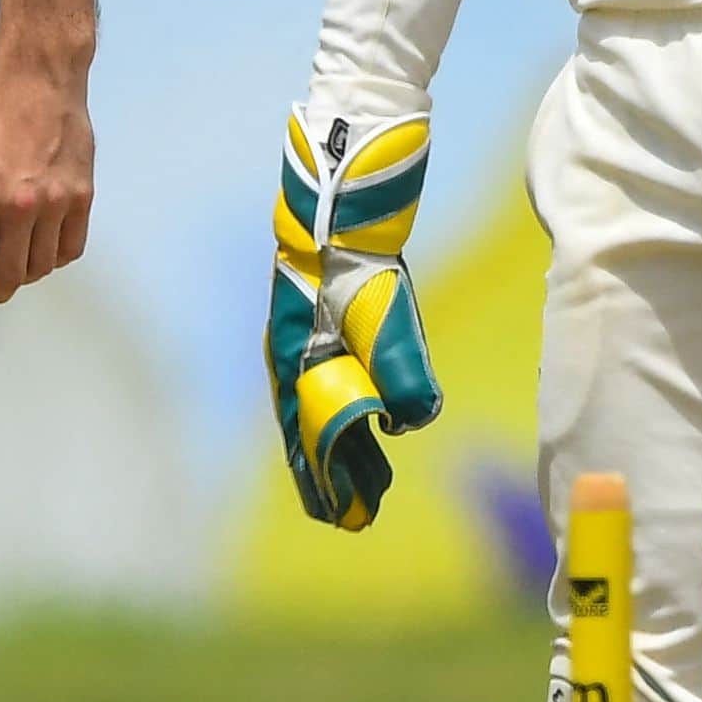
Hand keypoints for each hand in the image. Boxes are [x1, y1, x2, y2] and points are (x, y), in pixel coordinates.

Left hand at [0, 44, 96, 308]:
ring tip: (17, 263)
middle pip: (11, 275)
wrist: (39, 79)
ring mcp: (56, 204)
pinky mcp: (83, 197)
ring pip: (43, 266)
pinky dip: (56, 257)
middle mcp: (18, 208)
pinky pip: (72, 248)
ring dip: (26, 274)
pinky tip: (45, 247)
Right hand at [266, 110, 444, 529]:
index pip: (310, 432)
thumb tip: (408, 420)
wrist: (342, 181)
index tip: (349, 519)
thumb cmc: (355, 243)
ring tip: (368, 480)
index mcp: (297, 351)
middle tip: (357, 515)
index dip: (330, 479)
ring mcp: (304, 328)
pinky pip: (328, 374)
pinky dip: (344, 405)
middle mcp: (293, 346)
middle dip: (333, 473)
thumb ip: (396, 363)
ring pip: (318, 402)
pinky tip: (368, 413)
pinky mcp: (322, 311)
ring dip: (340, 443)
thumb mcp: (381, 305)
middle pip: (310, 424)